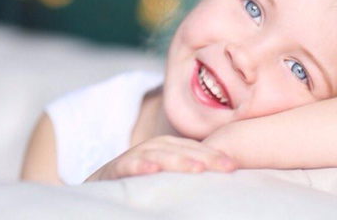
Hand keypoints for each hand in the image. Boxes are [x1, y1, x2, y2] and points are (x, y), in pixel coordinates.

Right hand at [84, 135, 237, 181]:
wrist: (101, 187)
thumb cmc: (140, 184)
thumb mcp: (167, 178)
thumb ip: (188, 175)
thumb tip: (223, 184)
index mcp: (168, 149)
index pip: (195, 149)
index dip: (215, 155)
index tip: (235, 166)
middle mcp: (153, 149)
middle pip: (182, 149)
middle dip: (206, 156)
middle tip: (227, 166)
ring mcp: (134, 157)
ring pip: (159, 154)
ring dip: (178, 159)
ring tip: (198, 168)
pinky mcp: (115, 169)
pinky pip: (128, 165)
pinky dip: (140, 165)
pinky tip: (152, 170)